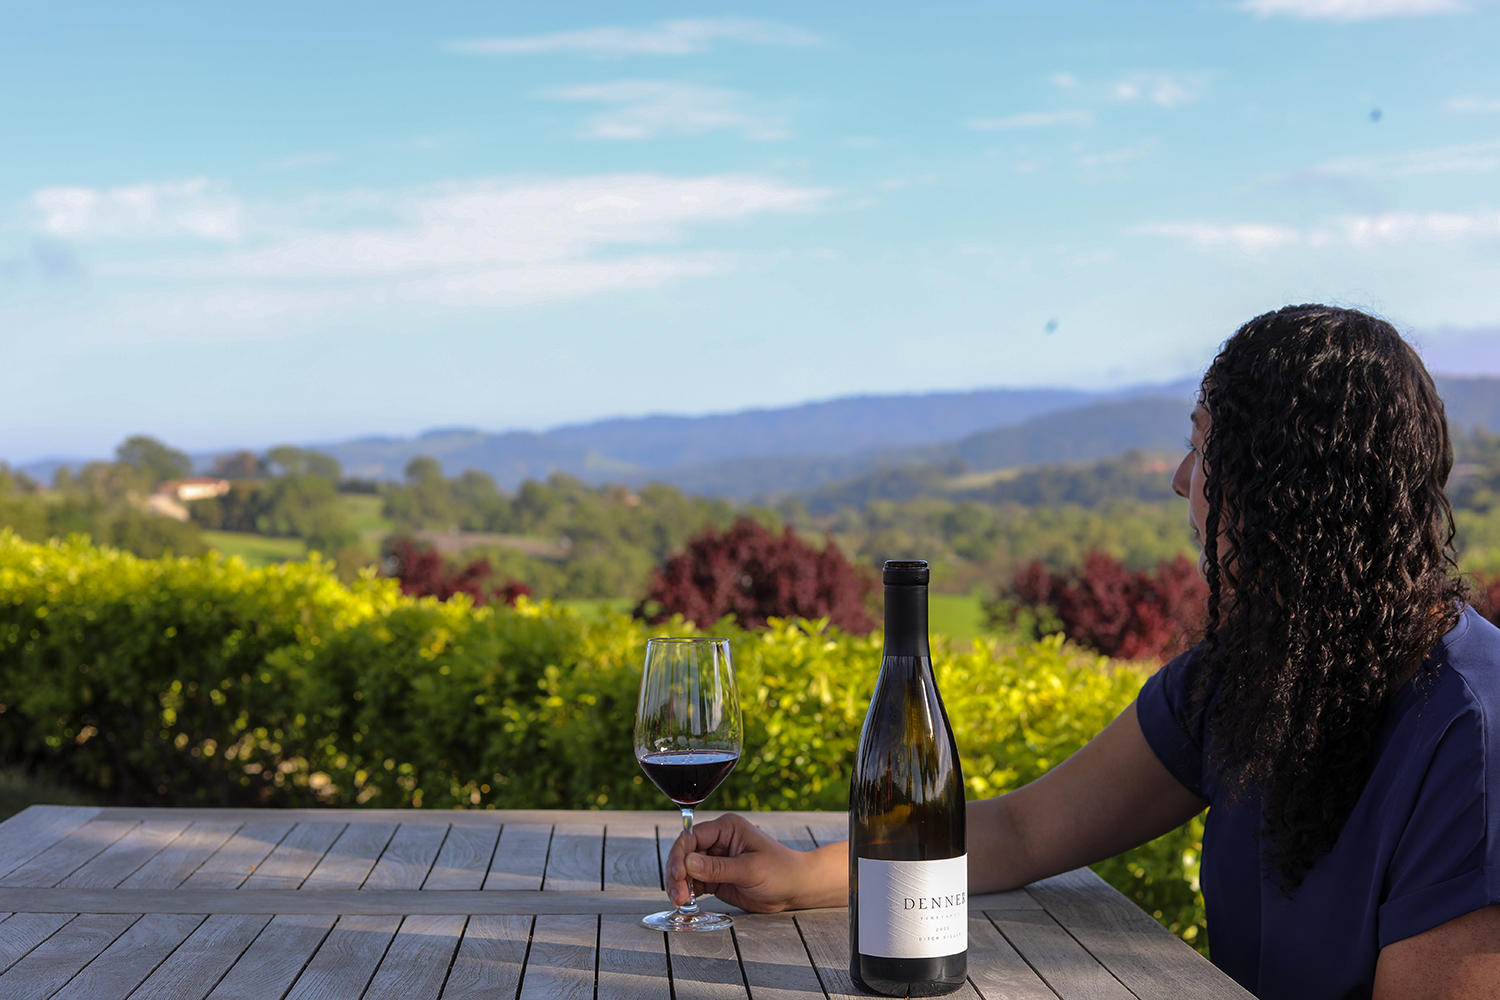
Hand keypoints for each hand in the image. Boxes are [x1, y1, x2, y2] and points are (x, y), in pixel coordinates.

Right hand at [665, 813, 846, 912]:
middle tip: (677, 895)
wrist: (796, 888)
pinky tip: (686, 902)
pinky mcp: (716, 878)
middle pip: (685, 854)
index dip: (680, 855)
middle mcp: (718, 841)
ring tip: (680, 902)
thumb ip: (717, 867)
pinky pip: (695, 883)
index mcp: (726, 828)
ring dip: (680, 885)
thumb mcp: (749, 869)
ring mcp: (715, 860)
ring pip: (687, 870)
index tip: (677, 875)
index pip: (692, 837)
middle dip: (677, 874)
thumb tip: (688, 863)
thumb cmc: (781, 871)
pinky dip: (688, 893)